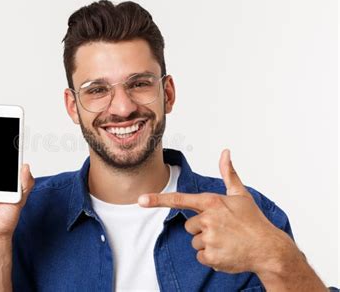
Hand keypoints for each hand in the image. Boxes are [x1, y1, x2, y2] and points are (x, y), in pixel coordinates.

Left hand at [138, 149, 287, 273]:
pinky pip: (201, 256)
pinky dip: (212, 257)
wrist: (268, 249)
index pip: (179, 199)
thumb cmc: (253, 221)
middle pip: (189, 226)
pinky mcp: (211, 256)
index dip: (157, 199)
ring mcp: (209, 238)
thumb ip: (228, 173)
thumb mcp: (240, 195)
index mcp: (212, 202)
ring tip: (227, 241)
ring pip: (195, 242)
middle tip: (223, 230)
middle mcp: (208, 219)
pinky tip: (227, 252)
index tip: (140, 200)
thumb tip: (225, 152)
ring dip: (207, 244)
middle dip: (202, 229)